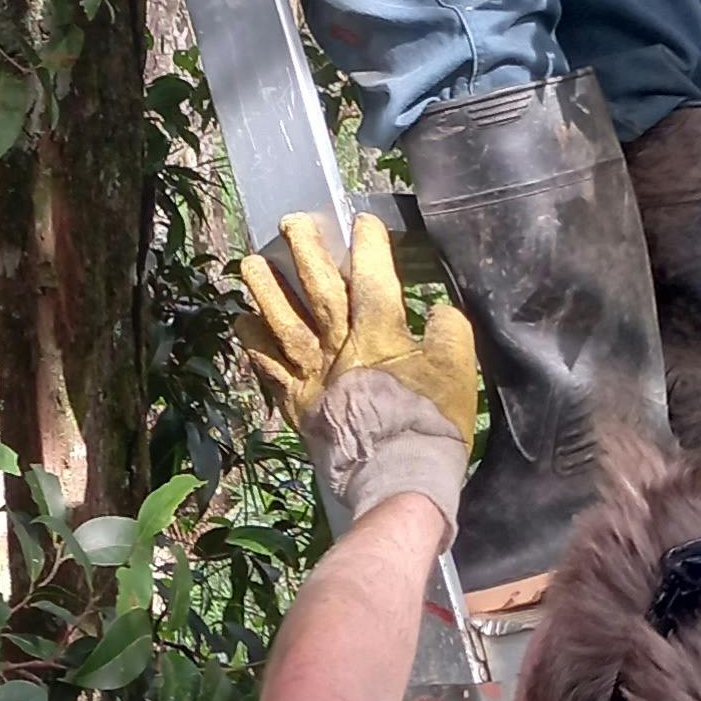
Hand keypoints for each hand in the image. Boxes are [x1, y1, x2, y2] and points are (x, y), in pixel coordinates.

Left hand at [239, 211, 477, 536]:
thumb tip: (439, 310)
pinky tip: (242, 324)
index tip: (361, 219)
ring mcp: (313, 376)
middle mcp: (339, 347)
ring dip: (264, 291)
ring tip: (250, 263)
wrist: (398, 482)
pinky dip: (254, 344)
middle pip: (317, 289)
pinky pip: (269, 368)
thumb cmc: (430, 425)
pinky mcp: (299, 404)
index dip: (367, 244)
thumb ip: (448, 332)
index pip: (371, 275)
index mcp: (380, 334)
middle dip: (304, 251)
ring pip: (281, 322)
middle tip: (291, 222)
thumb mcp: (458, 372)